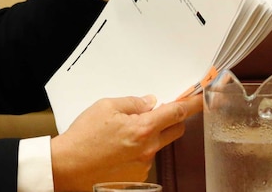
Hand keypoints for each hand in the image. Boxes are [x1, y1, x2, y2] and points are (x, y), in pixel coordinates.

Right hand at [50, 94, 202, 191]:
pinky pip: (147, 157)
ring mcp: (144, 165)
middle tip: (157, 112)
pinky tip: (118, 148)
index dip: (193, 102)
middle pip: (176, 129)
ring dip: (151, 135)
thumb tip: (149, 102)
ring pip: (159, 143)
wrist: (68, 166)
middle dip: (172, 118)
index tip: (203, 95)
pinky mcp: (137, 177)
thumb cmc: (83, 136)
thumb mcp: (105, 107)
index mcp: (142, 128)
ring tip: (123, 133)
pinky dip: (139, 149)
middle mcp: (148, 148)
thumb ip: (132, 103)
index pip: (177, 112)